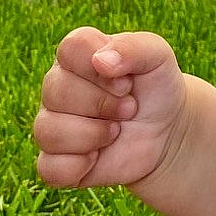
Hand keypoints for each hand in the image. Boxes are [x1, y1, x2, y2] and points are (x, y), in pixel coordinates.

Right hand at [34, 27, 188, 192]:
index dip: (102, 67)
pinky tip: (98, 157)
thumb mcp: (157, 57)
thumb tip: (100, 61)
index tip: (127, 81)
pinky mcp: (55, 162)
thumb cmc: (156, 87)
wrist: (167, 132)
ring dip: (93, 134)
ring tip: (116, 131)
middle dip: (103, 104)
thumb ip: (132, 47)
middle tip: (129, 108)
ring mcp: (52, 125)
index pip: (70, 49)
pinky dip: (79, 166)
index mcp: (75, 56)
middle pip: (56, 90)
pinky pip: (49, 168)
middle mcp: (56, 88)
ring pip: (48, 131)